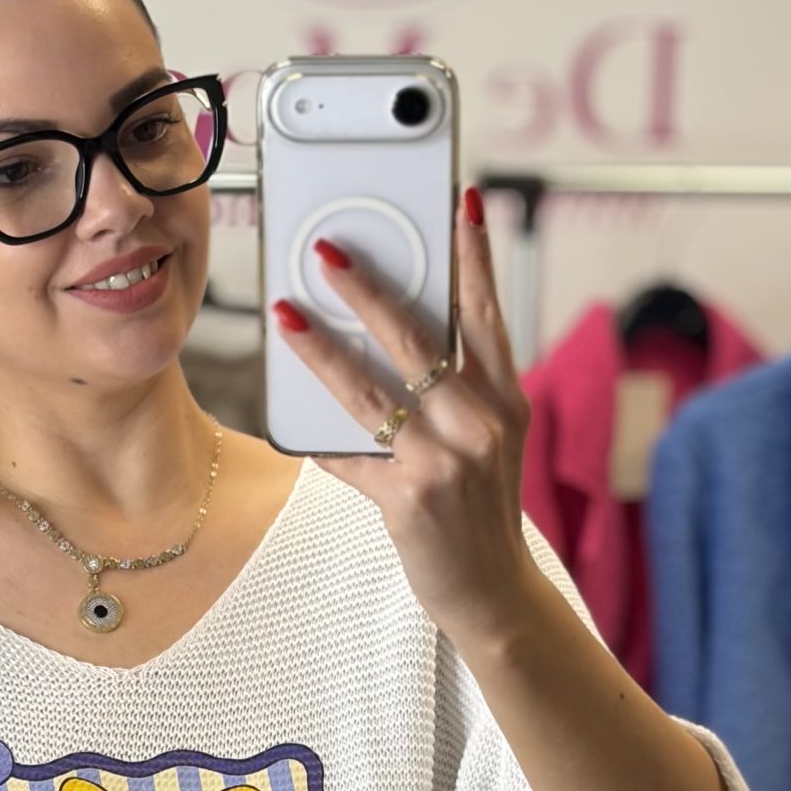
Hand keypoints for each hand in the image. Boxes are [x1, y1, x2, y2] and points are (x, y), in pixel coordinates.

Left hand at [269, 186, 538, 655]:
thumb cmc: (480, 506)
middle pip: (418, 340)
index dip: (475, 256)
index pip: (487, 313)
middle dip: (370, 290)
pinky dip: (319, 442)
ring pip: (371, 391)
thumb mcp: (486, 441)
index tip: (462, 200)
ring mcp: (445, 460)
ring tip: (287, 313)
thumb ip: (452, 393)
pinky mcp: (409, 498)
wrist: (493, 590)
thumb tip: (385, 342)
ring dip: (322, 349)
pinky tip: (287, 423)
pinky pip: (349, 458)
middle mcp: (480, 422)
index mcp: (504, 398)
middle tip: (329, 251)